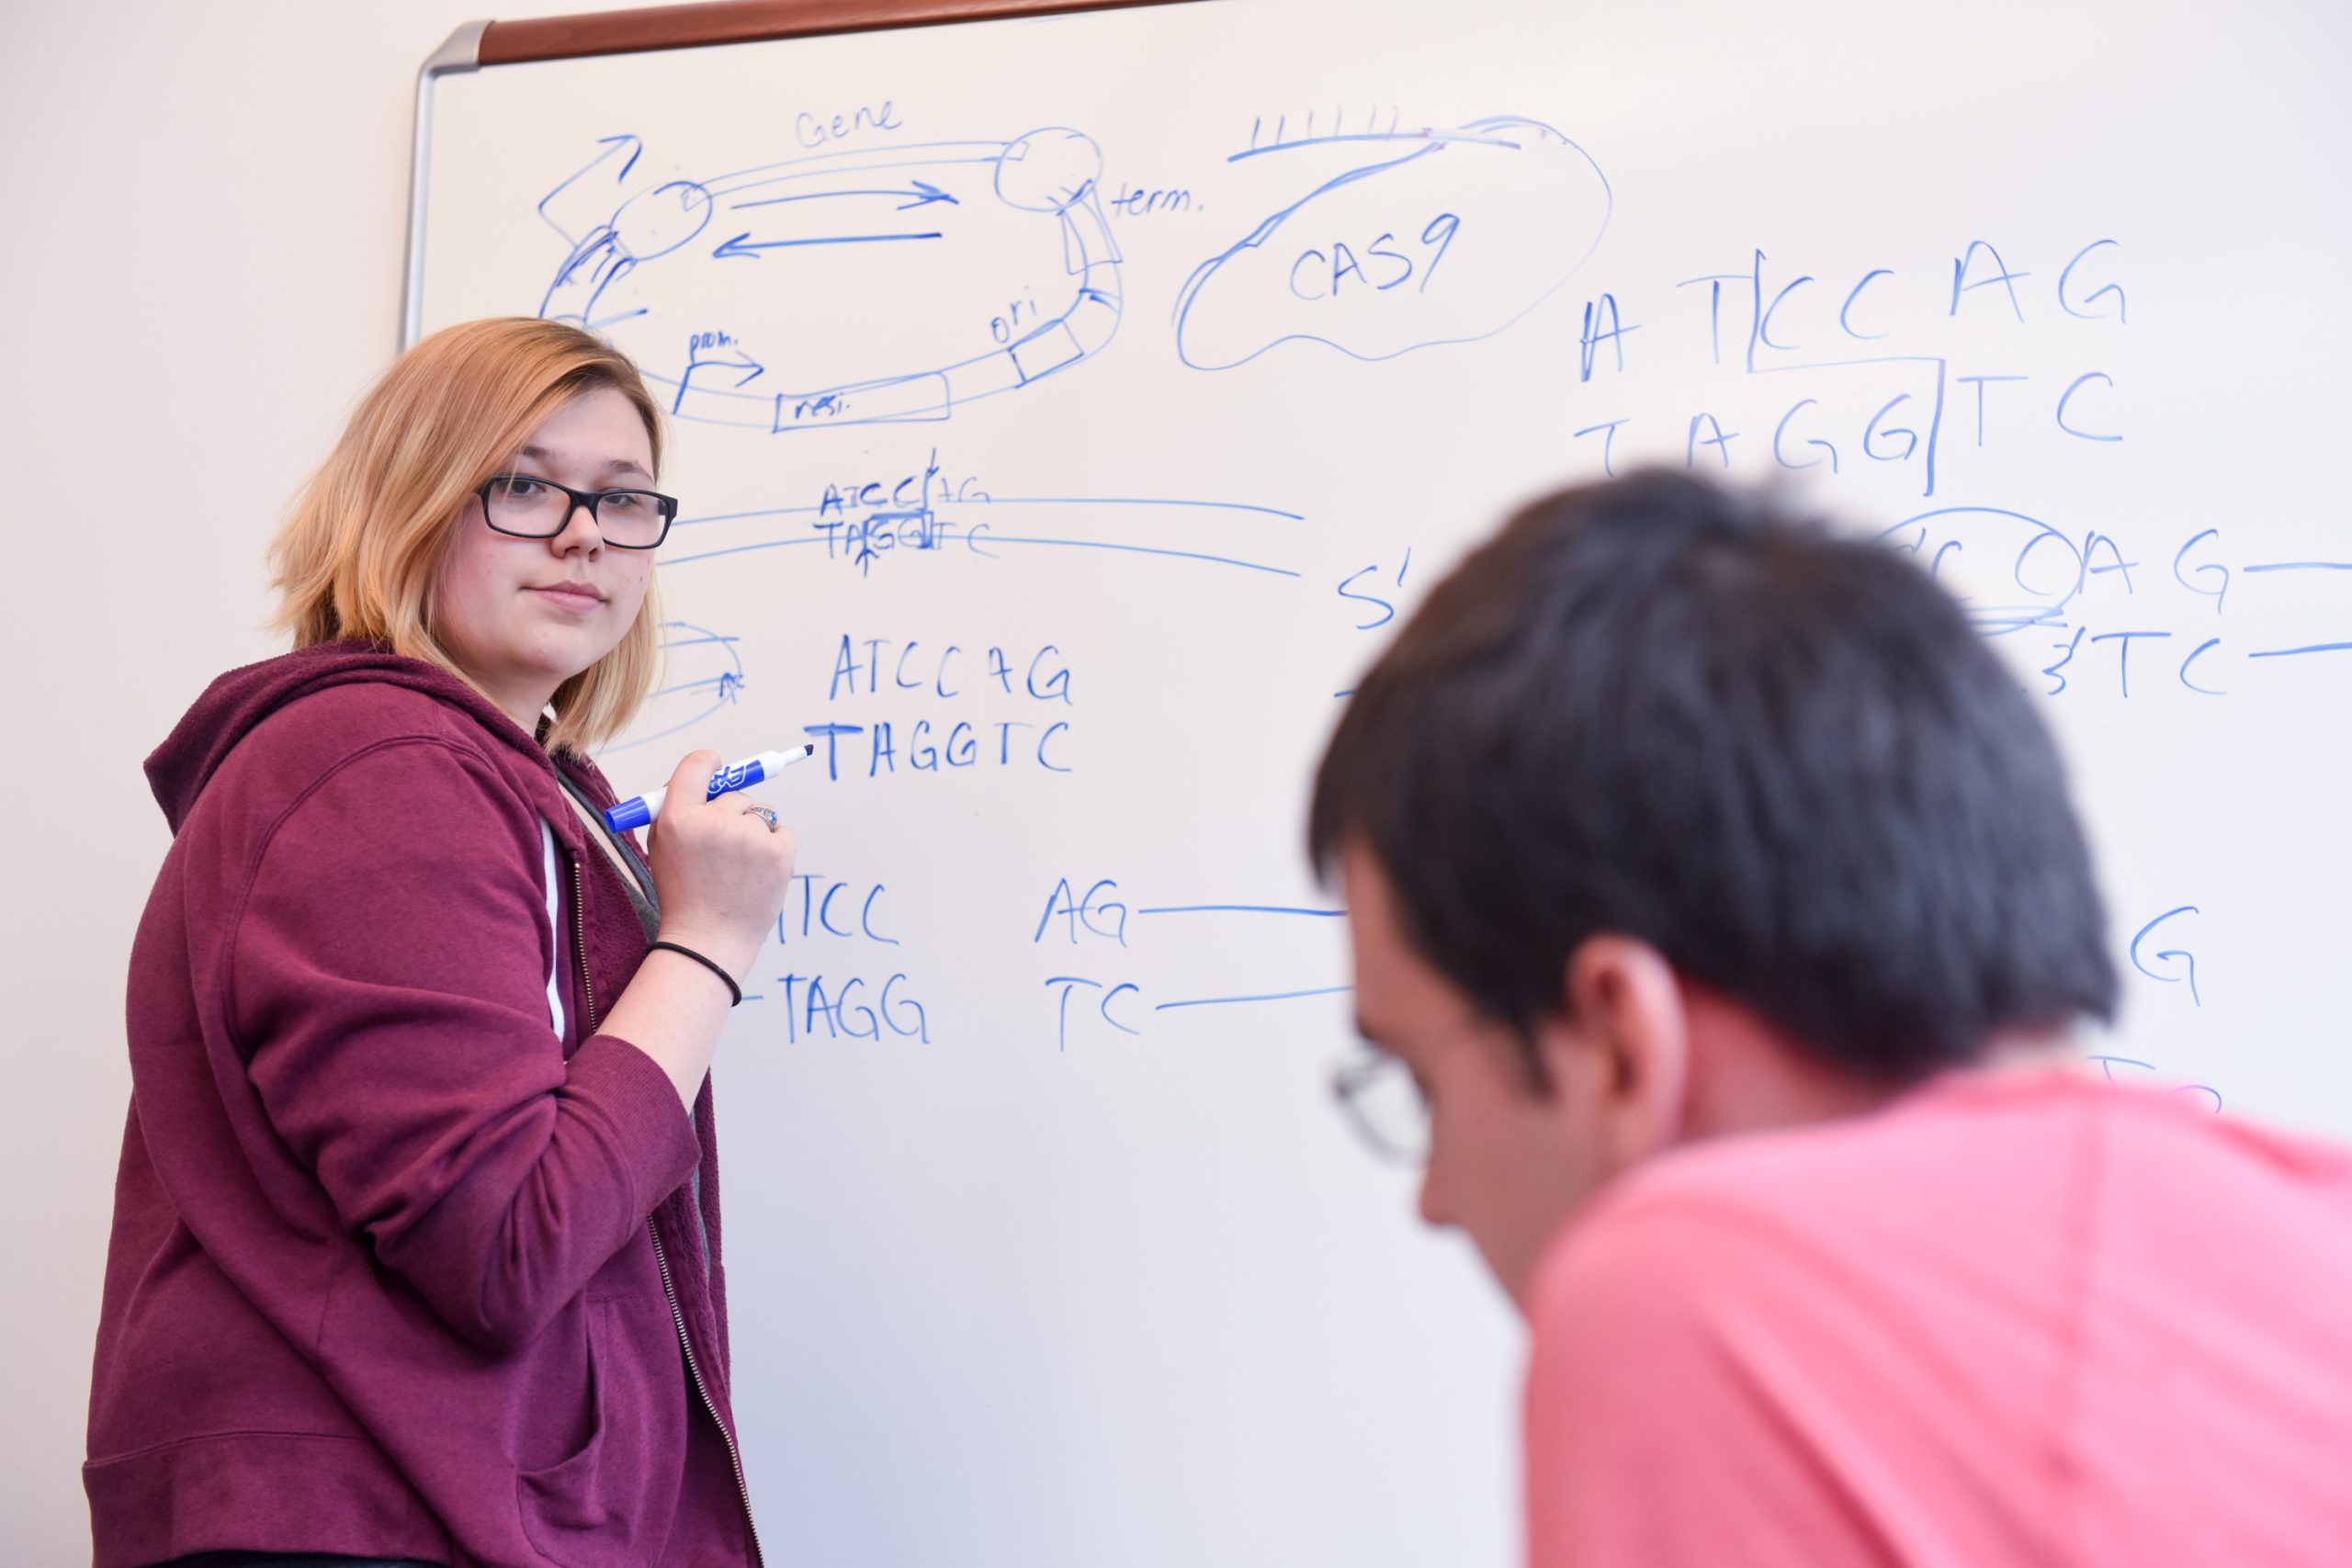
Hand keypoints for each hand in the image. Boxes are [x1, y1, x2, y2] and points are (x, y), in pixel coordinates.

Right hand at [642, 749, 796, 976]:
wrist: (708, 942)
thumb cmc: (683, 894)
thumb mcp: (661, 847)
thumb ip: (677, 808)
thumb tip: (706, 774)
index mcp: (678, 818)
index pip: (698, 765)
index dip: (709, 763)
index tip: (716, 768)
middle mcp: (714, 822)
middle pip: (733, 793)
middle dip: (730, 813)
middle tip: (721, 848)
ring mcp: (750, 837)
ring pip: (760, 814)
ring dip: (752, 832)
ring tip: (738, 868)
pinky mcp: (780, 851)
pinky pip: (783, 831)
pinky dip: (774, 846)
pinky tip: (757, 871)